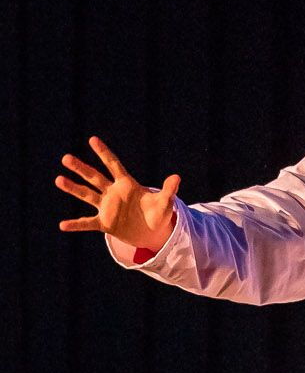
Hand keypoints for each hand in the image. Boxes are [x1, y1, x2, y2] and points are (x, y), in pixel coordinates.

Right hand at [56, 136, 180, 251]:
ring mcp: (107, 207)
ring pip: (87, 195)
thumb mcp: (165, 203)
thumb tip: (177, 177)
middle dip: (81, 168)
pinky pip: (88, 223)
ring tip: (58, 179)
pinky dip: (76, 225)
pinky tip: (63, 225)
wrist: (151, 232)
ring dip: (73, 188)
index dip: (104, 153)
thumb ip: (168, 191)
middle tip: (66, 158)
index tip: (92, 139)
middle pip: (94, 177)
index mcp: (127, 184)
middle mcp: (113, 193)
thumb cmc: (158, 214)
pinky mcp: (105, 223)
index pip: (113, 165)